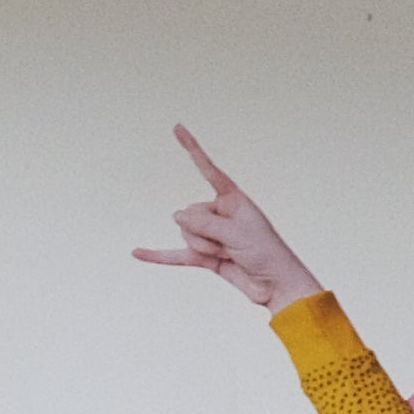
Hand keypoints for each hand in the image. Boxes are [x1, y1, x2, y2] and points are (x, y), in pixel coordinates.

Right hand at [133, 127, 325, 311]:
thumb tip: (176, 216)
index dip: (192, 148)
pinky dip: (157, 255)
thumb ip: (204, 222)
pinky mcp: (205, 257)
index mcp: (233, 199)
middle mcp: (219, 213)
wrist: (276, 286)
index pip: (208, 169)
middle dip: (206, 231)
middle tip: (232, 244)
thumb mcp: (237, 232)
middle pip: (191, 213)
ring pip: (187, 234)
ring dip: (203, 247)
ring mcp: (210, 235)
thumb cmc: (266, 253)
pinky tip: (137, 252)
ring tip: (227, 255)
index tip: (176, 127)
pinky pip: (175, 255)